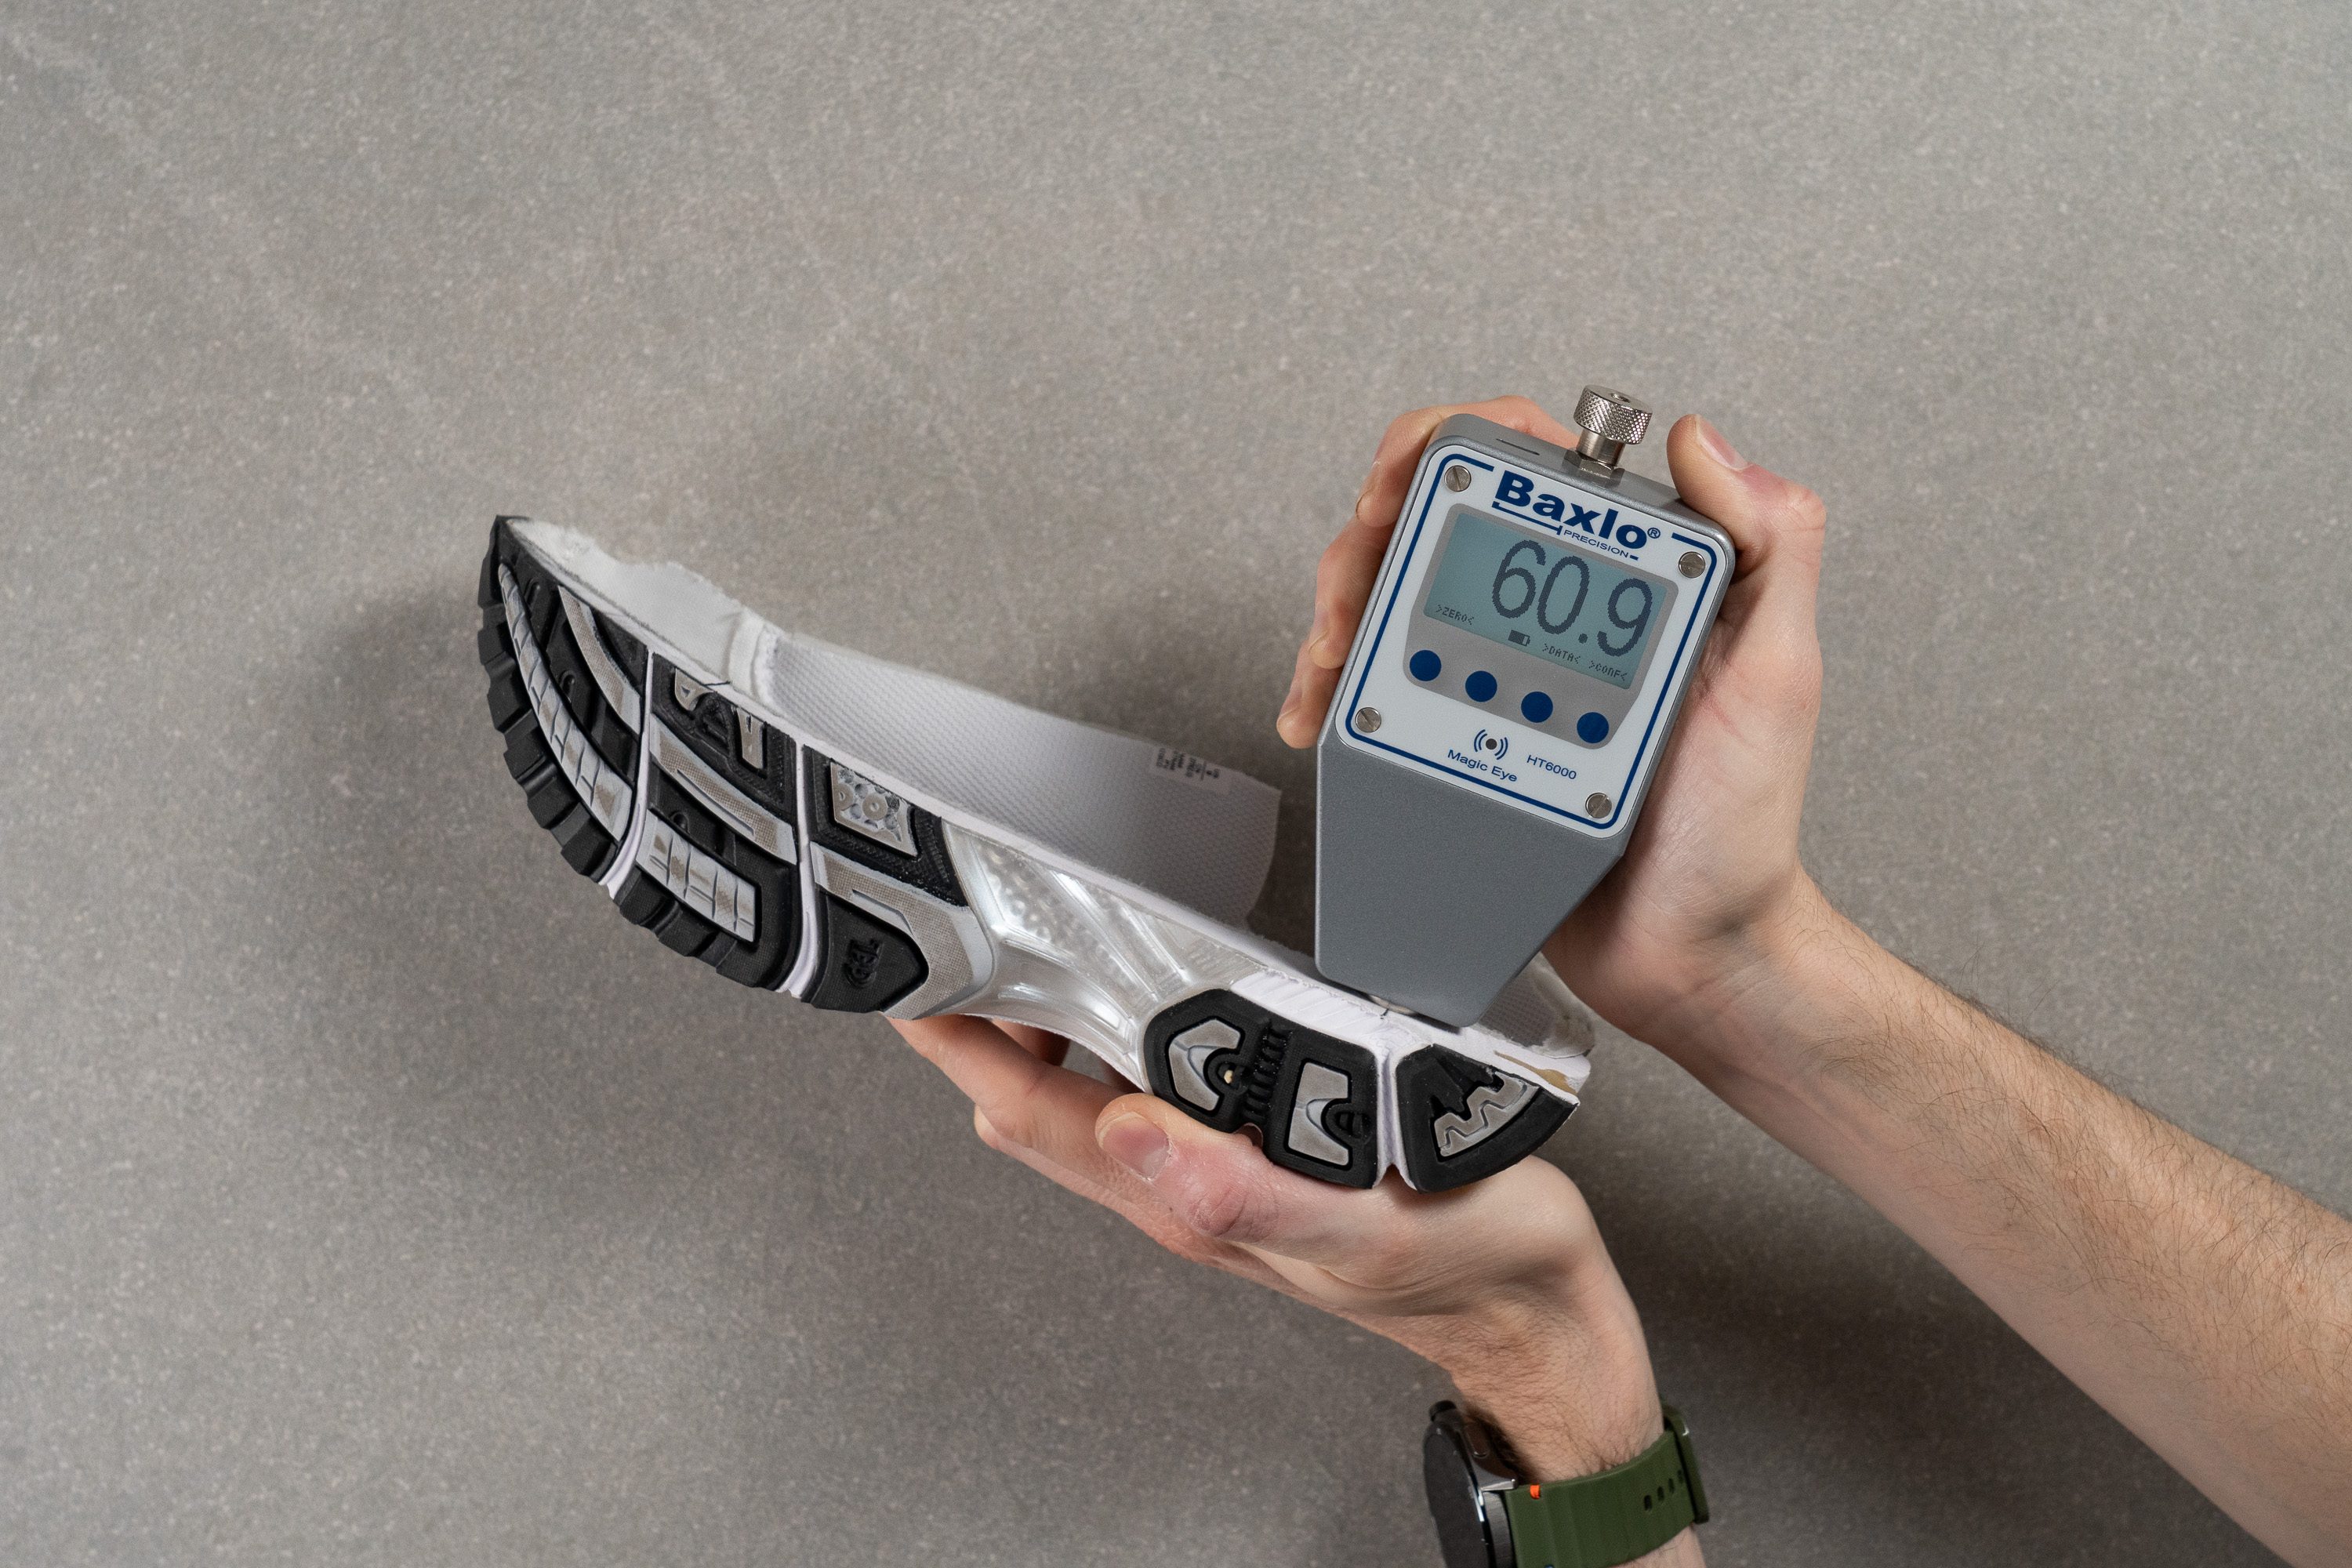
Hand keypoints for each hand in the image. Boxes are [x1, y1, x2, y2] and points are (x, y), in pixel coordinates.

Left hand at [891, 1013, 1668, 1479]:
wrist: (1536, 1306)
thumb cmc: (1467, 1265)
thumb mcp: (1364, 1222)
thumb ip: (1247, 1187)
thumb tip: (1132, 1129)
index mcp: (1184, 1195)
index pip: (1023, 1106)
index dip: (953, 1038)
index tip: (904, 966)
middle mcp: (1180, 1185)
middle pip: (1030, 1100)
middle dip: (970, 1025)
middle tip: (940, 931)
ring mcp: (1211, 1175)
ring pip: (1080, 1099)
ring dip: (1030, 1031)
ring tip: (1006, 948)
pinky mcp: (1253, 1158)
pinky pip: (1146, 1095)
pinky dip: (1110, 1041)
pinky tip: (1132, 998)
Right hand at [1277, 398, 1831, 1057]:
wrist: (1690, 954)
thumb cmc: (1740, 832)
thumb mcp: (1780, 674)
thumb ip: (1771, 545)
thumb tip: (1701, 440)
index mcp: (1631, 581)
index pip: (1529, 462)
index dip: (1451, 447)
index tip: (1412, 483)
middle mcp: (1559, 616)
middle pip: (1431, 520)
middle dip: (1369, 540)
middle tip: (1357, 595)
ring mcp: (1500, 673)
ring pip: (1388, 596)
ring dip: (1337, 611)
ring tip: (1334, 659)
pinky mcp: (1456, 736)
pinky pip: (1376, 690)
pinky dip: (1331, 689)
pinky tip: (1323, 707)